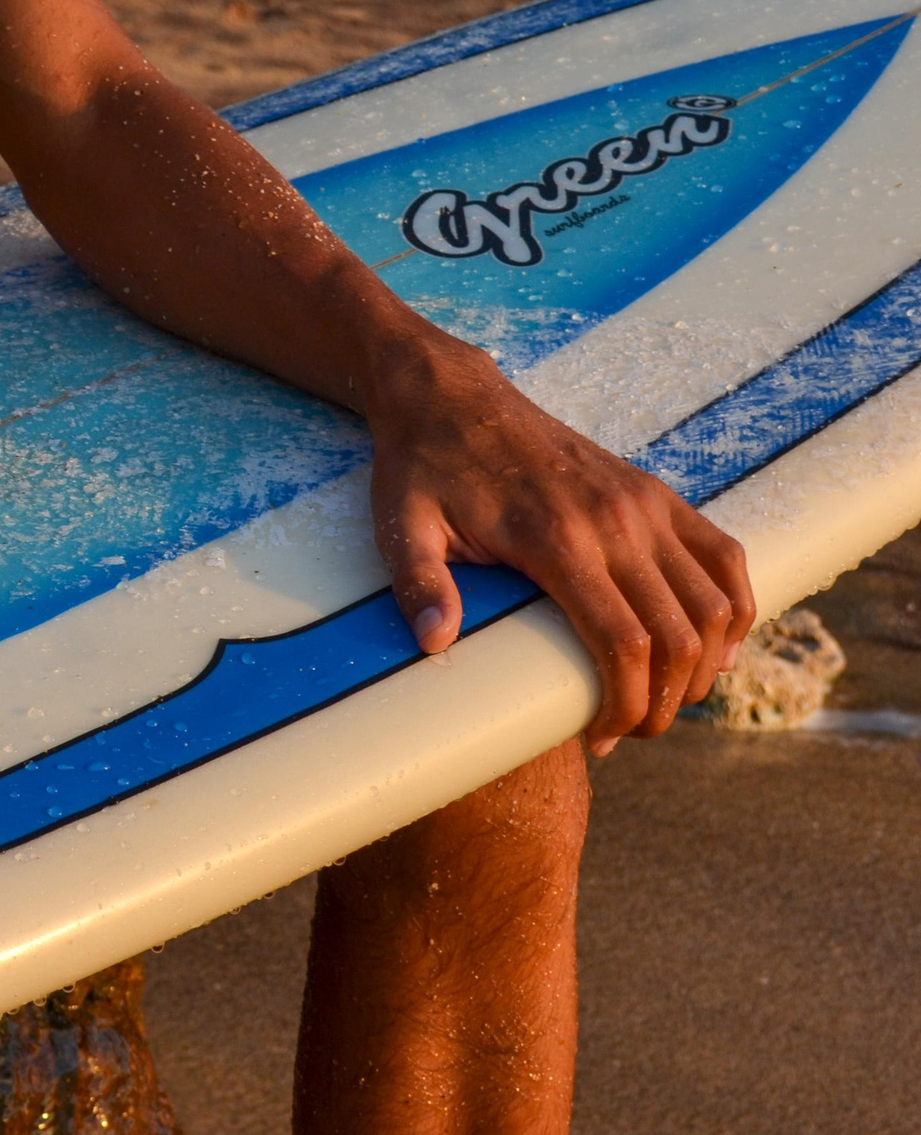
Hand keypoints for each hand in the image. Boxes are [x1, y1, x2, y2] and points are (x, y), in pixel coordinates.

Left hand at [361, 330, 754, 755]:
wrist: (451, 396)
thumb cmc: (421, 469)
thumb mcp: (400, 526)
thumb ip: (418, 583)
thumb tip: (434, 643)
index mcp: (556, 538)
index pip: (624, 643)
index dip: (626, 705)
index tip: (603, 738)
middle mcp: (616, 521)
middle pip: (680, 634)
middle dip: (666, 700)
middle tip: (633, 731)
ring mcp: (645, 504)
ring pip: (716, 601)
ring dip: (706, 662)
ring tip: (668, 698)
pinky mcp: (655, 492)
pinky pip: (722, 556)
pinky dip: (733, 607)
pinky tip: (712, 645)